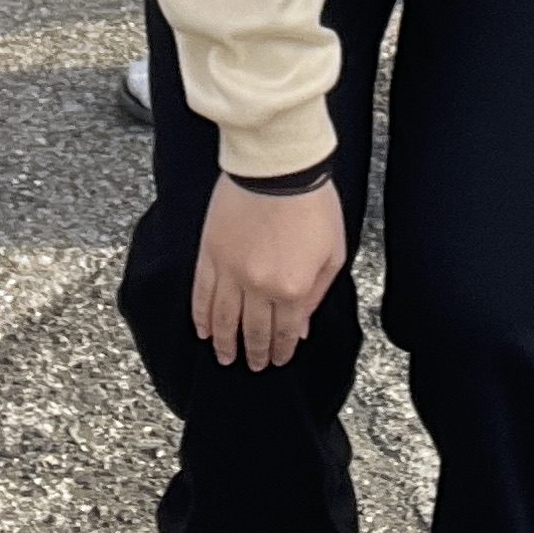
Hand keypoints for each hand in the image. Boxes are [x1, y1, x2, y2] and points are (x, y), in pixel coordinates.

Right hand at [193, 173, 345, 368]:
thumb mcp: (332, 253)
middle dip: (254, 353)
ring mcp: (230, 272)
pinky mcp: (210, 254)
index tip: (278, 361)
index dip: (281, 350)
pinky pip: (202, 294)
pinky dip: (201, 316)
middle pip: (253, 330)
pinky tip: (203, 330)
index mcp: (293, 288)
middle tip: (253, 366)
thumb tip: (302, 328)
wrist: (278, 166)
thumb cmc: (312, 204)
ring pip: (223, 319)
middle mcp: (259, 287)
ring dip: (224, 342)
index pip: (285, 332)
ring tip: (224, 358)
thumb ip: (317, 295)